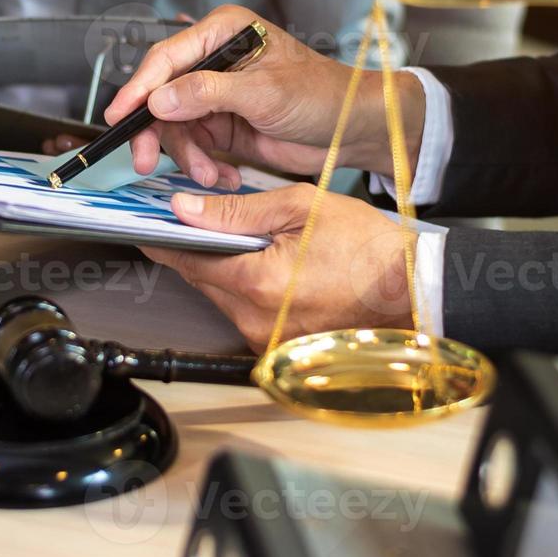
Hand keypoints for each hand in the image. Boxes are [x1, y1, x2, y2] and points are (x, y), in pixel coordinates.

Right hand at [101, 5, 424, 187]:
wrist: (350, 130)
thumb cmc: (321, 94)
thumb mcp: (263, 91)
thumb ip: (208, 93)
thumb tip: (159, 99)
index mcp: (223, 32)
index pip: (167, 57)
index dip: (138, 88)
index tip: (119, 115)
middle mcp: (213, 59)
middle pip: (161, 94)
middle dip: (156, 132)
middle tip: (146, 161)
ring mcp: (215, 94)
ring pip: (175, 127)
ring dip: (188, 156)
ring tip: (210, 174)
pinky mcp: (221, 124)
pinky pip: (194, 146)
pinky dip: (203, 165)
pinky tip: (224, 174)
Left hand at [141, 185, 417, 350]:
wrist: (413, 288)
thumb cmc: (368, 248)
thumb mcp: (300, 208)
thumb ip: (237, 209)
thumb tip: (186, 208)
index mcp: (256, 282)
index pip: (185, 260)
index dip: (162, 239)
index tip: (144, 224)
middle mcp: (255, 319)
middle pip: (201, 280)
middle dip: (196, 251)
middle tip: (195, 222)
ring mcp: (267, 339)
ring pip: (223, 298)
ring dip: (223, 271)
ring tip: (243, 242)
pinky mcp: (281, 348)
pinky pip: (247, 315)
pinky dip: (248, 292)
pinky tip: (266, 270)